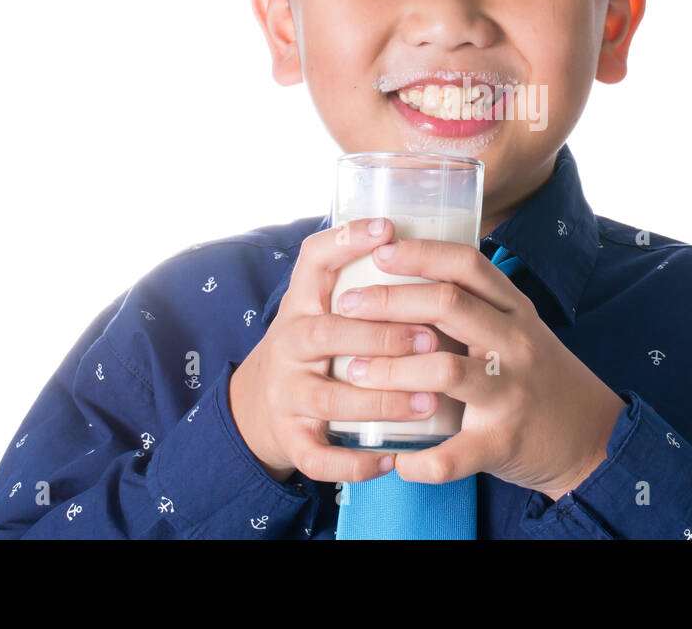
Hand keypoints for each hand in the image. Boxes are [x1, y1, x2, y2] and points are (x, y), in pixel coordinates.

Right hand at [229, 217, 444, 484]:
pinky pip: (319, 457)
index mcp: (303, 304)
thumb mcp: (328, 306)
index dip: (345, 241)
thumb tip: (429, 232)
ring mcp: (286, 395)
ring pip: (329, 398)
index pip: (313, 260)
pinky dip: (355, 463)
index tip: (387, 228)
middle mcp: (288, 345)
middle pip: (324, 334)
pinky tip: (393, 459)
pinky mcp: (291, 439)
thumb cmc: (319, 347)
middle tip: (429, 340)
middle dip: (378, 336)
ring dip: (381, 400)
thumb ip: (364, 278)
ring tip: (428, 402)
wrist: (262, 406)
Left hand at [335, 237, 626, 500]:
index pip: (467, 265)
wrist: (593, 437)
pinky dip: (419, 459)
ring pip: (443, 371)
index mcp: (515, 310)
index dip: (420, 253)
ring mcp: (511, 392)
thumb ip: (475, 307)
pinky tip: (396, 458)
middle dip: (388, 301)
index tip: (378, 251)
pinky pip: (453, 453)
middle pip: (448, 305)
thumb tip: (408, 277)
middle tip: (346, 306)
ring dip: (391, 370)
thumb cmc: (538, 378)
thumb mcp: (517, 329)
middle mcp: (516, 343)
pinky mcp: (504, 442)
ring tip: (354, 372)